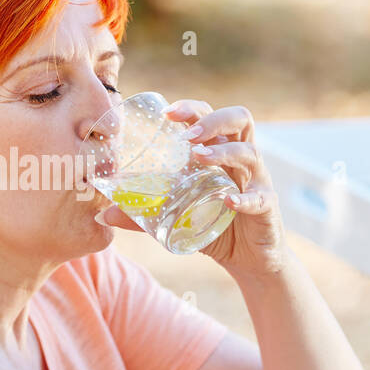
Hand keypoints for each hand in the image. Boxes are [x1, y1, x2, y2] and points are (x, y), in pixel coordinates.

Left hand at [96, 98, 289, 278]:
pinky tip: (228, 201)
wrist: (249, 261)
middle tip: (187, 133)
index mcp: (220, 153)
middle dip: (212, 120)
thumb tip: (102, 213)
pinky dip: (244, 198)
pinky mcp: (267, 208)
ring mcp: (257, 181)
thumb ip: (142, 215)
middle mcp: (241, 160)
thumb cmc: (214, 227)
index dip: (192, 108)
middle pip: (239, 120)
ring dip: (224, 152)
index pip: (210, 117)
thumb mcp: (175, 218)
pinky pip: (260, 198)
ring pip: (249, 153)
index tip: (167, 112)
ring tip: (200, 157)